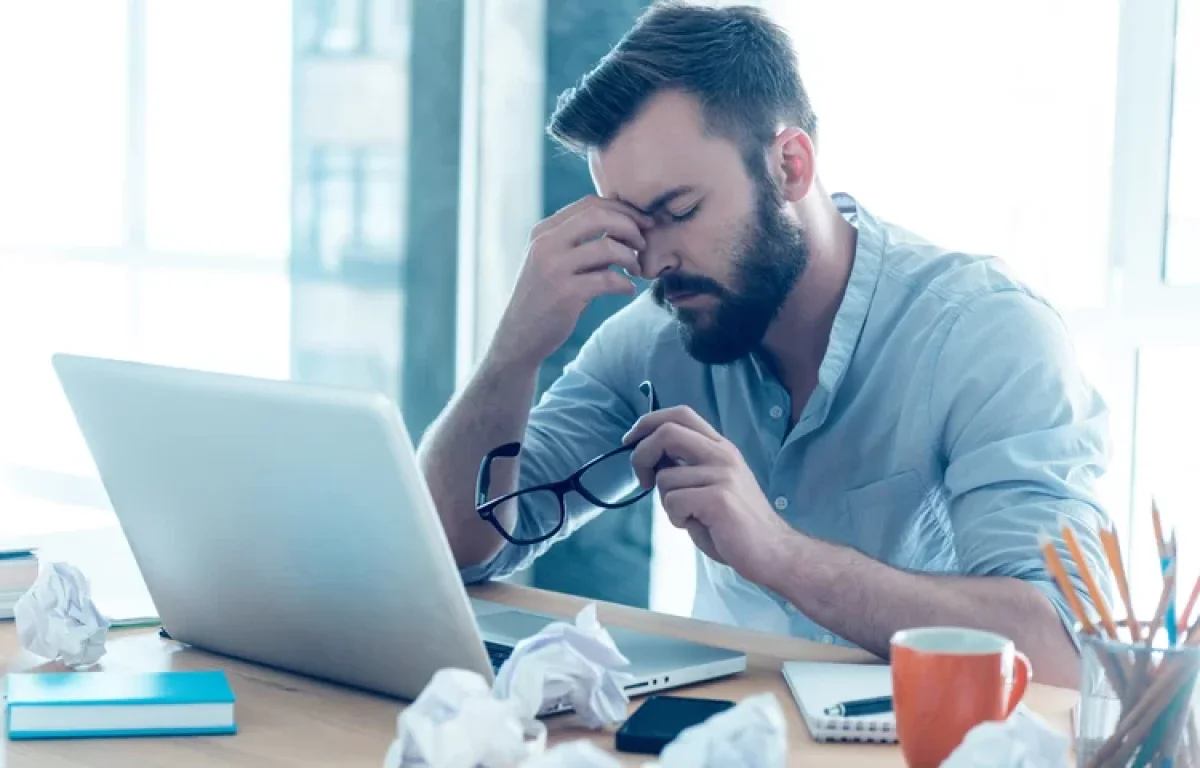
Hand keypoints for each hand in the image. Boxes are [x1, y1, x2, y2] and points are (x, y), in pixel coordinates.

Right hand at [486, 195, 653, 370]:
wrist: (519, 336)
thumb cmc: (546, 297)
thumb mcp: (555, 262)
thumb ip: (581, 244)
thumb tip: (626, 229)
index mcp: (544, 231)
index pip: (590, 204)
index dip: (623, 209)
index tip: (642, 223)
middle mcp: (546, 244)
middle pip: (599, 216)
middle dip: (630, 226)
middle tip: (643, 244)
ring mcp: (554, 268)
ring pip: (607, 247)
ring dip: (630, 257)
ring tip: (635, 270)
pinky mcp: (565, 294)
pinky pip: (608, 279)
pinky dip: (625, 284)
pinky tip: (628, 290)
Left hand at [623, 407, 797, 585]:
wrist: (772, 552)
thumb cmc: (734, 524)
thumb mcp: (711, 485)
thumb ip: (687, 468)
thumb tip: (651, 459)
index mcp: (721, 447)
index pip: (680, 414)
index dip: (648, 422)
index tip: (630, 440)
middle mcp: (723, 454)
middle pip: (667, 432)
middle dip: (641, 454)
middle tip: (641, 480)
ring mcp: (722, 474)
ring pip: (665, 478)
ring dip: (667, 502)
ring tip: (691, 516)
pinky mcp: (718, 498)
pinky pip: (673, 501)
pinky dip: (676, 518)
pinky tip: (698, 525)